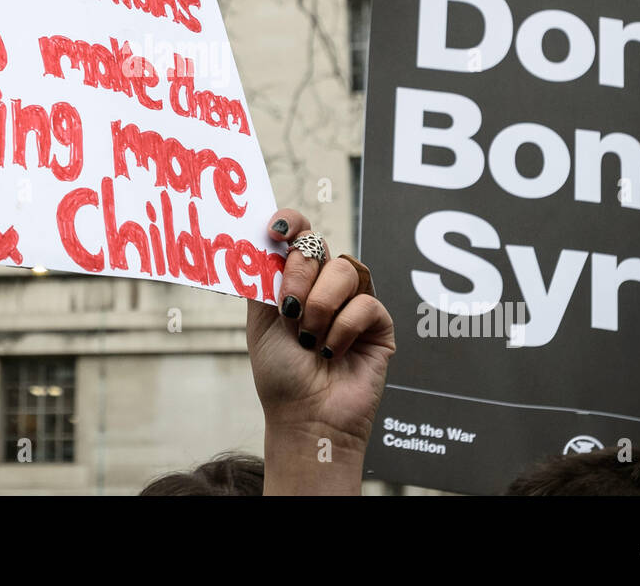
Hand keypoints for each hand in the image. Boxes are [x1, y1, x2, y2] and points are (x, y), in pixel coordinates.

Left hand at [247, 208, 394, 494]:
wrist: (304, 416)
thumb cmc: (280, 374)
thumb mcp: (260, 321)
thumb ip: (263, 279)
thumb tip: (261, 240)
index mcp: (296, 280)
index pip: (300, 235)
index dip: (291, 223)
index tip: (276, 231)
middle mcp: (326, 286)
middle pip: (318, 248)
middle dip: (298, 275)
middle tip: (290, 309)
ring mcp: (354, 303)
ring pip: (344, 270)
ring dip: (320, 306)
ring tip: (310, 339)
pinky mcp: (379, 325)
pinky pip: (365, 304)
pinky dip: (343, 329)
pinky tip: (332, 352)